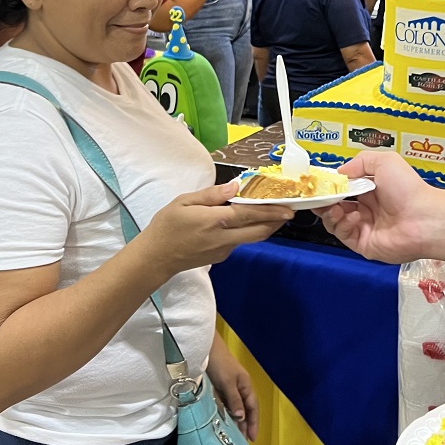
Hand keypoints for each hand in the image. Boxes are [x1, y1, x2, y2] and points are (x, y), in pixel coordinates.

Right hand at [147, 182, 291, 277]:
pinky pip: (240, 242)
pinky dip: (248, 231)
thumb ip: (212, 194)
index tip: (288, 208)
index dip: (271, 212)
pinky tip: (246, 222)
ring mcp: (224, 250)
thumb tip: (235, 186)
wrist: (156, 258)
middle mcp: (224, 238)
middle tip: (288, 211)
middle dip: (276, 221)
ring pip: (251, 238)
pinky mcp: (221, 256)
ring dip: (264, 226)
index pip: (249, 215)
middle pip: (259, 231)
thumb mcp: (184, 202)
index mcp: (215, 221)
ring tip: (273, 213)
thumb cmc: (167, 225)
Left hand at [207, 334, 258, 440]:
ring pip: (235, 408)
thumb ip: (234, 400)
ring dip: (236, 421)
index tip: (252, 438)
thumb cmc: (220, 364)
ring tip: (234, 436)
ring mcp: (230, 388)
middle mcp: (240, 388)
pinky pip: (226, 405)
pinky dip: (226, 414)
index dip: (254, 423)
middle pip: (245, 410)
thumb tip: (241, 418)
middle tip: (242, 442)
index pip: (253, 408)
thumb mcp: (228, 383)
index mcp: (246, 386)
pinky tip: (224, 423)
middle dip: (246, 425)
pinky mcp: (220, 388)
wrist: (206, 349)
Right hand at [319, 151, 438, 262]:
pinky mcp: (363, 244)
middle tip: (318, 195)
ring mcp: (363, 228)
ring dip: (330, 212)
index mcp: (371, 190)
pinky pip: (343, 234)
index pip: (344, 188)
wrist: (423, 218)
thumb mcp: (384, 162)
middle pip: (335, 205)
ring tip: (336, 206)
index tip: (319, 182)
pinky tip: (353, 216)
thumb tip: (339, 173)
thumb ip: (359, 162)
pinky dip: (342, 224)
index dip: (331, 185)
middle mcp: (366, 209)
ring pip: (335, 221)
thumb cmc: (406, 188)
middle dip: (325, 200)